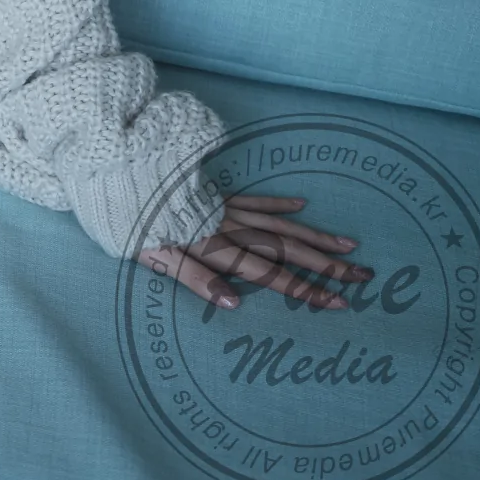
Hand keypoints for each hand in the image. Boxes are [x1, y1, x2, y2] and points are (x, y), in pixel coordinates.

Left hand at [136, 193, 370, 311]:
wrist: (115, 175)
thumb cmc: (130, 223)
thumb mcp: (155, 256)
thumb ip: (196, 279)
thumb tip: (235, 304)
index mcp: (216, 247)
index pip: (270, 275)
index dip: (306, 290)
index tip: (341, 301)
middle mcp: (227, 227)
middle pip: (286, 249)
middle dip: (327, 265)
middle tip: (365, 275)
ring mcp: (223, 209)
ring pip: (278, 225)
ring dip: (314, 236)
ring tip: (349, 245)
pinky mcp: (212, 195)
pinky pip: (253, 200)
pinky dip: (278, 203)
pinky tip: (301, 204)